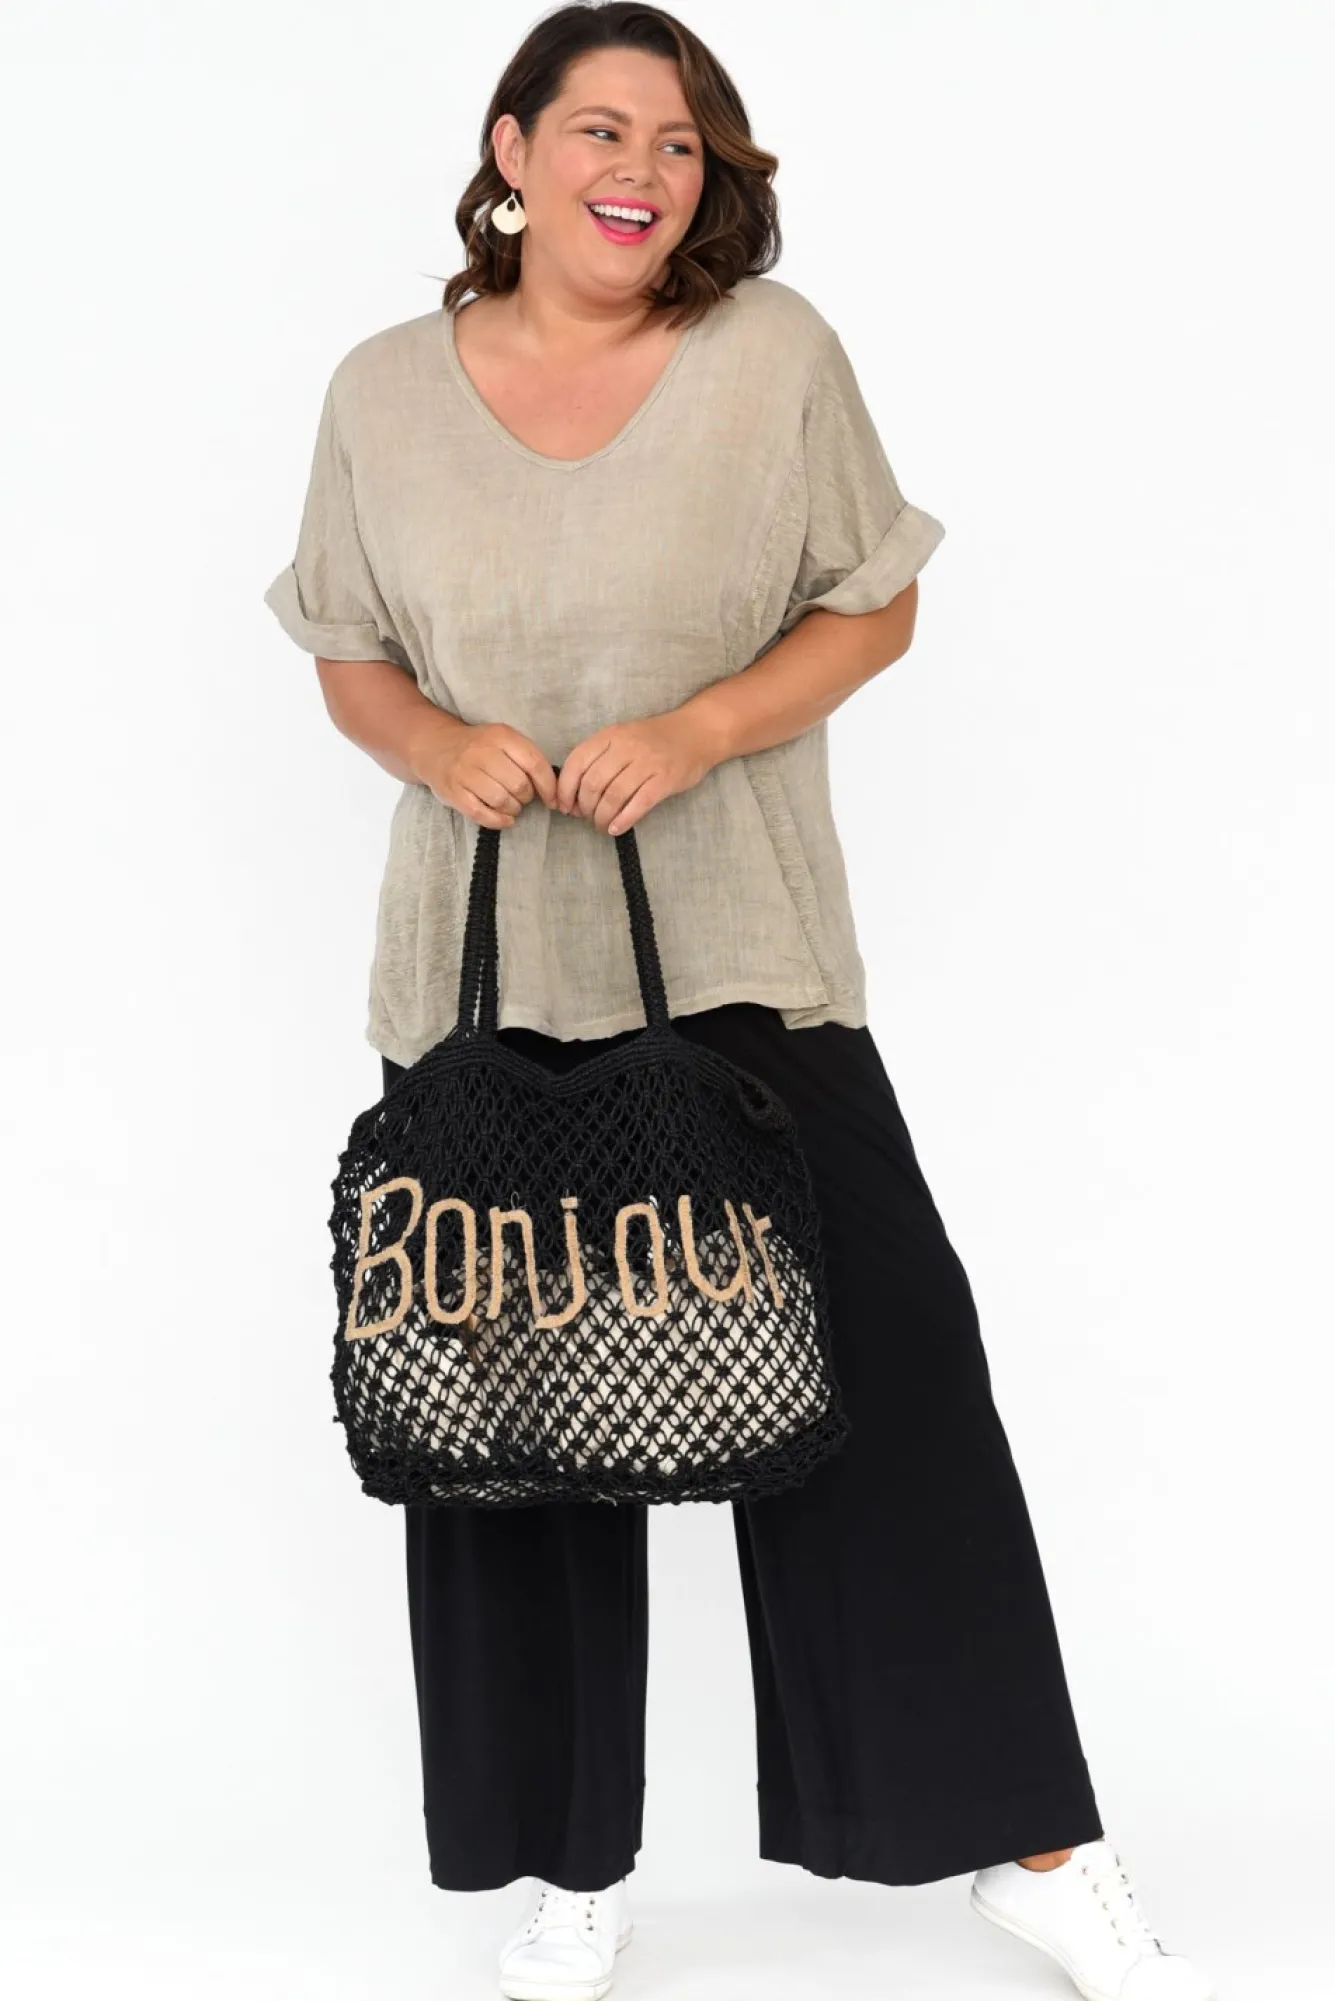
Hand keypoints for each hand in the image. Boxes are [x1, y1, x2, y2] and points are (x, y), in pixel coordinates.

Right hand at [416, 719, 557, 828]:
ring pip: (501, 800)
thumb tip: (554, 793)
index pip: (534, 763)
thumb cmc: (479, 748)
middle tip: (522, 797)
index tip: (553, 800)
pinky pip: (481, 814)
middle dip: (527, 797)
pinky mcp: (453, 791)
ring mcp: (465, 772)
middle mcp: (482, 752)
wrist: (436, 746)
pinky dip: (498, 821)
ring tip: (511, 805)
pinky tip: (505, 819)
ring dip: (513, 809)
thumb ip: (528, 759)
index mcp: (501, 736)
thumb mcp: (504, 741)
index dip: (548, 786)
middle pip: (519, 785)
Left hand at [555, 711, 720, 834]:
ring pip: (614, 796)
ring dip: (602, 817)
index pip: (577, 763)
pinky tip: (615, 829)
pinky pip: (638, 804)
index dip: (565, 789)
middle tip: (585, 818)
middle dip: (584, 807)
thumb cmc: (655, 738)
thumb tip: (574, 794)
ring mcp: (647, 763)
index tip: (564, 806)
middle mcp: (626, 747)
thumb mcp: (623, 736)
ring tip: (601, 825)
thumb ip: (600, 758)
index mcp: (611, 735)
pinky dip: (623, 820)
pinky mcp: (665, 780)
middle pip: (593, 783)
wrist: (697, 732)